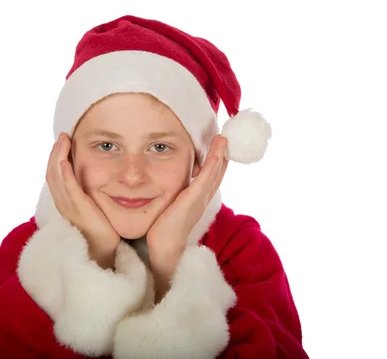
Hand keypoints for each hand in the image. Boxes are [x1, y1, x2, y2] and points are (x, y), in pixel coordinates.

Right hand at [46, 132, 120, 268]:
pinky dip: (64, 173)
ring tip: (62, 141)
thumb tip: (97, 180)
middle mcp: (62, 202)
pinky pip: (67, 188)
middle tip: (62, 136)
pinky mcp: (78, 209)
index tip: (61, 143)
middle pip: (51, 172)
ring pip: (56, 177)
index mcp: (65, 201)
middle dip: (55, 152)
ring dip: (58, 156)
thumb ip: (90, 194)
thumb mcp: (92, 207)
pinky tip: (64, 161)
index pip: (55, 175)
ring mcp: (68, 206)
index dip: (56, 158)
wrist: (103, 249)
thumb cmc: (102, 229)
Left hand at [147, 135, 228, 300]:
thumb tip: (162, 188)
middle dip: (221, 156)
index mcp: (197, 200)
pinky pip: (207, 178)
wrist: (164, 246)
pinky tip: (217, 153)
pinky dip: (213, 165)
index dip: (215, 164)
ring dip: (220, 155)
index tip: (218, 149)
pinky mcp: (194, 199)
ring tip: (223, 139)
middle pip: (216, 173)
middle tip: (224, 139)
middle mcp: (202, 198)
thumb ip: (172, 197)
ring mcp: (200, 198)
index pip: (209, 178)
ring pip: (214, 173)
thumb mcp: (170, 207)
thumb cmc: (163, 230)